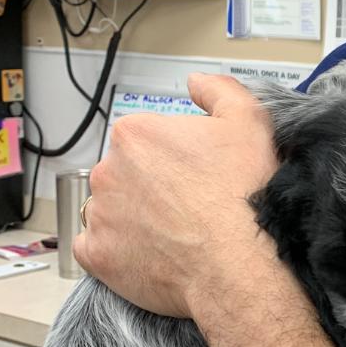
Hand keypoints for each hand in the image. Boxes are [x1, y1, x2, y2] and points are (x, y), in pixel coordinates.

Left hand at [74, 73, 278, 316]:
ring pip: (109, 209)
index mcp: (136, 133)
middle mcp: (108, 170)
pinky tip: (149, 253)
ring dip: (132, 217)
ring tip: (173, 232)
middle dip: (151, 185)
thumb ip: (218, 90)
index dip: (174, 155)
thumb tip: (197, 83)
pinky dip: (117, 251)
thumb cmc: (244, 195)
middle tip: (189, 204)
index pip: (145, 137)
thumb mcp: (249, 121)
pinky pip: (96, 248)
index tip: (195, 173)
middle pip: (124, 173)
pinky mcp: (97, 255)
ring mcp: (99, 214)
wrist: (240, 264)